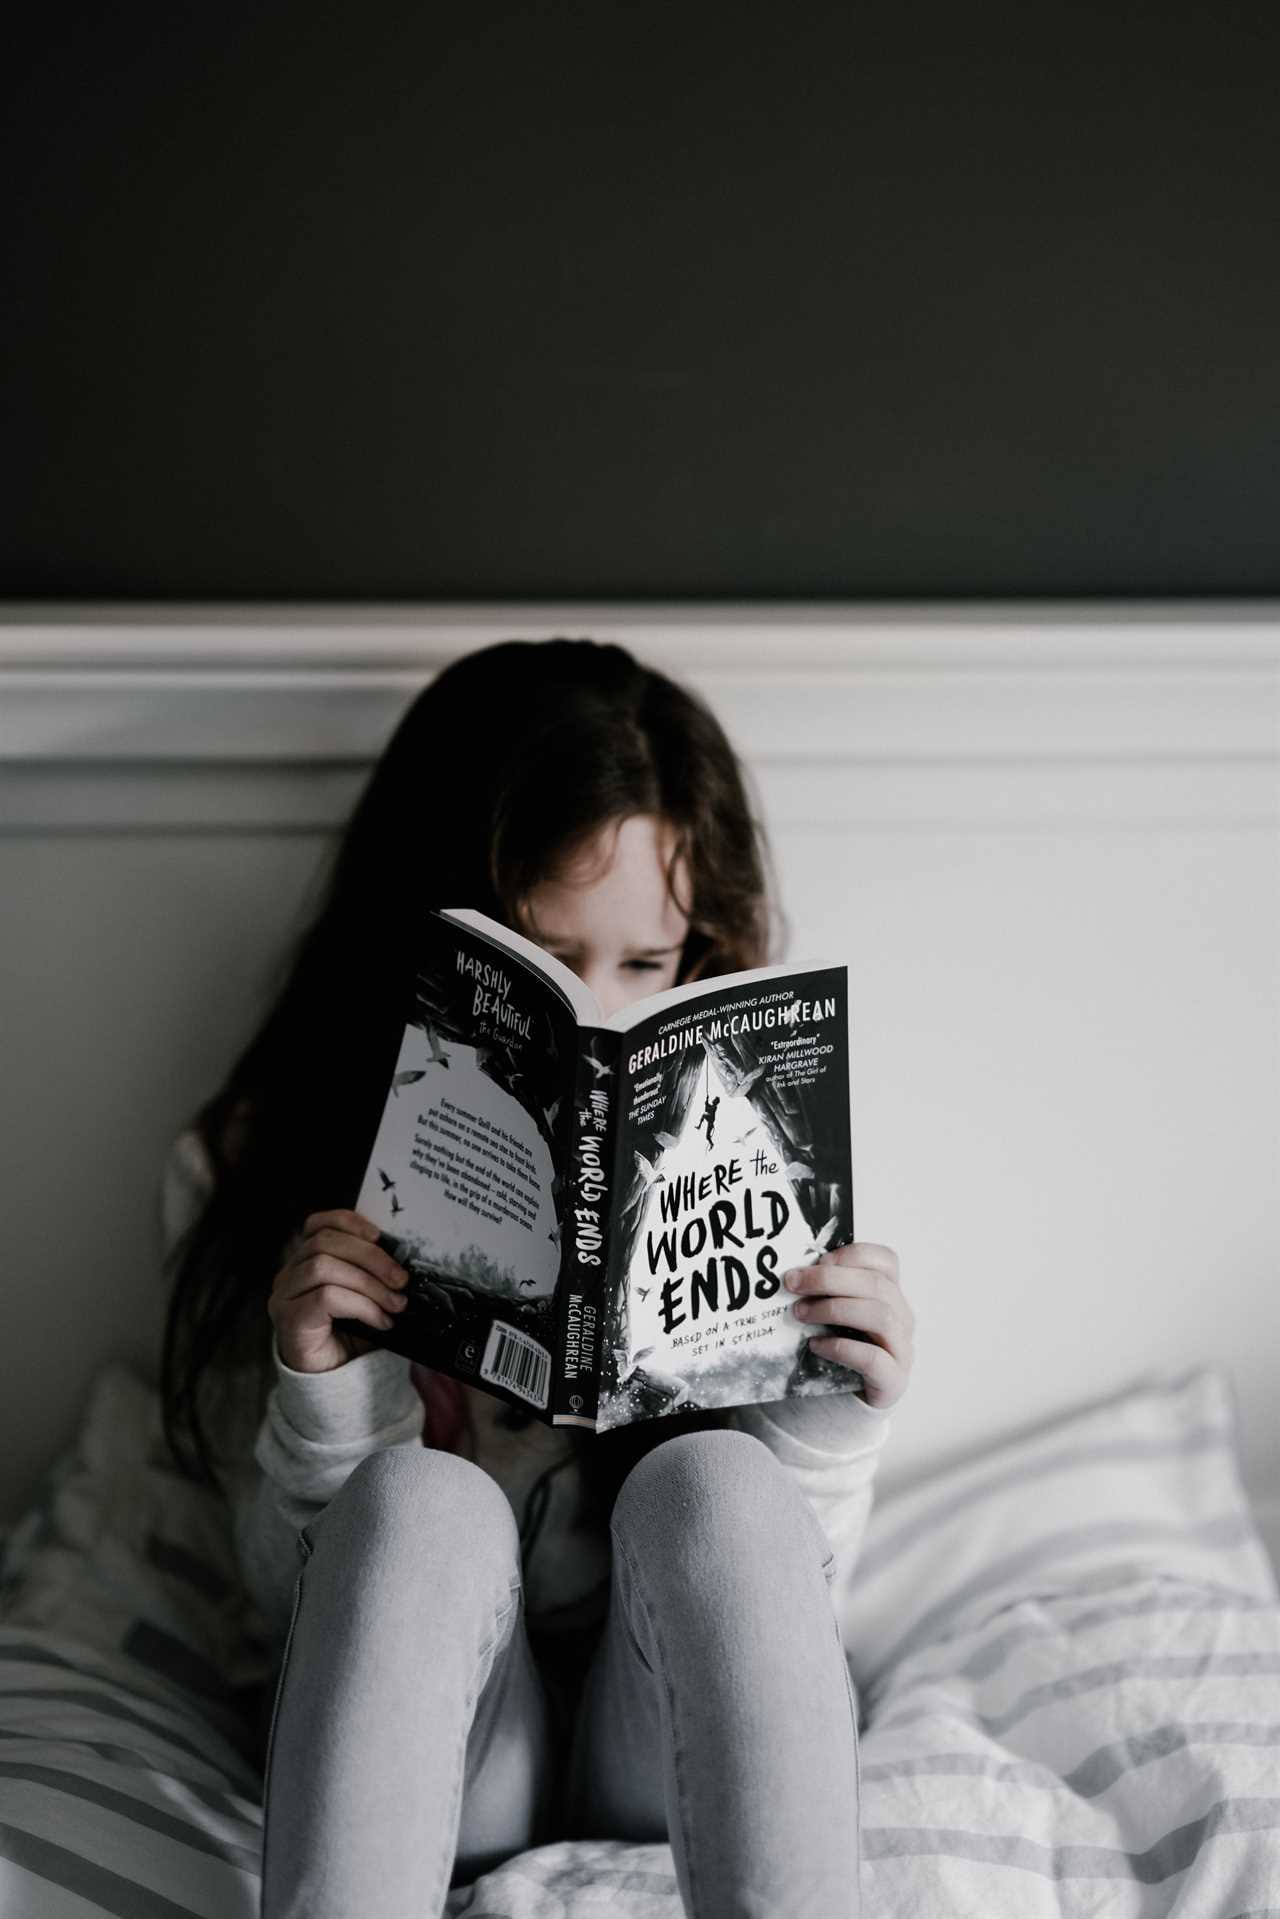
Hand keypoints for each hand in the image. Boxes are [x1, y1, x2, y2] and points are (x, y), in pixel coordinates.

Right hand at [269, 1208, 410, 1372]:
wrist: (333, 1381)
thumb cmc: (350, 1336)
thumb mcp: (365, 1296)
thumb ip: (374, 1274)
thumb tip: (405, 1261)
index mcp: (305, 1261)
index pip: (317, 1224)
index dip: (349, 1222)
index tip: (380, 1236)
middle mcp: (289, 1274)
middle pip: (325, 1243)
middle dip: (371, 1257)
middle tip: (401, 1279)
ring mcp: (284, 1296)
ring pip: (324, 1267)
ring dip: (369, 1284)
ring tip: (395, 1304)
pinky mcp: (289, 1318)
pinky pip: (326, 1297)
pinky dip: (361, 1306)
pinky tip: (380, 1321)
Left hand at [783, 1241, 913, 1410]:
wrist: (843, 1403)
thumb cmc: (837, 1352)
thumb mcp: (833, 1316)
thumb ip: (825, 1293)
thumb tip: (793, 1273)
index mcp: (890, 1296)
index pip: (886, 1261)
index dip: (853, 1255)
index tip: (818, 1260)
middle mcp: (902, 1319)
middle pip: (877, 1286)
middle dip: (830, 1279)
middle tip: (792, 1283)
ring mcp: (902, 1351)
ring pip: (880, 1317)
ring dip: (834, 1309)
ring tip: (800, 1314)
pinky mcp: (893, 1381)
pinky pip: (873, 1359)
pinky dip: (841, 1348)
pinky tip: (815, 1345)